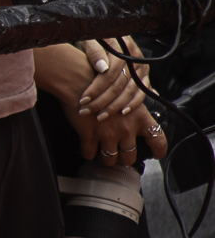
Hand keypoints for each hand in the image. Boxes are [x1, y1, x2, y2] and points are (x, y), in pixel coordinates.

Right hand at [75, 36, 165, 163]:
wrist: (79, 78)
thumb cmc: (102, 80)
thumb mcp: (127, 88)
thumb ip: (137, 99)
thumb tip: (149, 98)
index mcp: (139, 117)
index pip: (157, 139)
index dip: (158, 150)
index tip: (156, 154)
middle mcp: (126, 128)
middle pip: (130, 157)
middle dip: (125, 159)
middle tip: (120, 155)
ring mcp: (107, 134)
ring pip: (110, 159)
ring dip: (106, 158)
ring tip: (103, 153)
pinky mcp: (88, 135)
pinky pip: (89, 154)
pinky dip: (87, 153)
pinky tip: (87, 148)